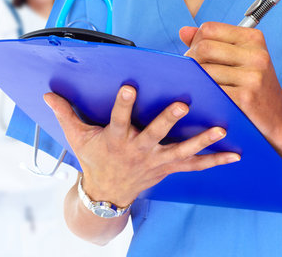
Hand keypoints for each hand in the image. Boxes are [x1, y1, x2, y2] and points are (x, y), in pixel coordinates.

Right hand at [45, 85, 240, 207]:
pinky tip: (234, 155)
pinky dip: (214, 160)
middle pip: (154, 133)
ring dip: (201, 140)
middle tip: (183, 105)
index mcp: (116, 139)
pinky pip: (194, 166)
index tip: (130, 87)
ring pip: (180, 150)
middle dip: (168, 120)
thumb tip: (47, 94)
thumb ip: (64, 113)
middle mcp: (138, 150)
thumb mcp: (77, 137)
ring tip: (220, 129)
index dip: (124, 104)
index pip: (118, 119)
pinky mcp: (168, 168)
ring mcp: (156, 161)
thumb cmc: (94, 160)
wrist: (107, 192)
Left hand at [179, 22, 281, 147]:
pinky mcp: (245, 97)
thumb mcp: (240, 57)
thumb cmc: (255, 85)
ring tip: (201, 85)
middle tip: (193, 72)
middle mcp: (256, 55)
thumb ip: (211, 42)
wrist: (279, 116)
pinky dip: (202, 93)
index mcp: (253, 39)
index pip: (209, 29)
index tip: (196, 54)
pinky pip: (210, 90)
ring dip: (195, 79)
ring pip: (203, 70)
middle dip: (191, 60)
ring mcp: (252, 77)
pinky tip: (206, 97)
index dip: (195, 41)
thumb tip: (183, 31)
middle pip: (204, 48)